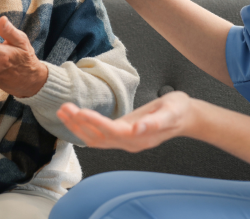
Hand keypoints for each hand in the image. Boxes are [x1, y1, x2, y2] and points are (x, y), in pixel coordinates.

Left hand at [56, 91, 196, 151]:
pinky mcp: (122, 135)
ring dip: (77, 127)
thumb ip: (154, 122)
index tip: (79, 111)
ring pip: (95, 139)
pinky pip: (99, 136)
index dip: (94, 123)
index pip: (111, 131)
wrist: (185, 116)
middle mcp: (129, 142)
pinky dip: (84, 128)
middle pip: (98, 137)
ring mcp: (125, 141)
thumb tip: (137, 129)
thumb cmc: (178, 110)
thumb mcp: (170, 112)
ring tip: (63, 111)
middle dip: (79, 124)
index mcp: (139, 137)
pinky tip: (74, 119)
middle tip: (64, 108)